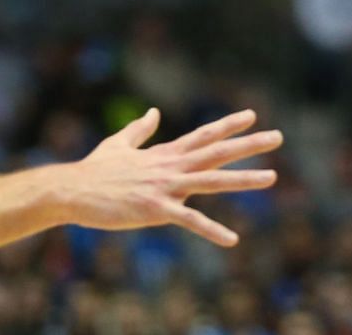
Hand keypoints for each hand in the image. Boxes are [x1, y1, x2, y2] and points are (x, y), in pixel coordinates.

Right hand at [60, 108, 281, 246]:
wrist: (72, 190)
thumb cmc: (94, 170)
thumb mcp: (119, 143)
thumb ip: (140, 129)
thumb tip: (154, 112)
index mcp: (165, 153)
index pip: (204, 135)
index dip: (228, 125)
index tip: (253, 116)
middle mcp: (171, 166)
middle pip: (217, 152)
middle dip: (249, 144)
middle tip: (278, 137)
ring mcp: (165, 187)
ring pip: (212, 181)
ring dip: (244, 179)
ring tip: (272, 177)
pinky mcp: (156, 210)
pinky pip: (190, 221)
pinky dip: (211, 230)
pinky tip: (232, 240)